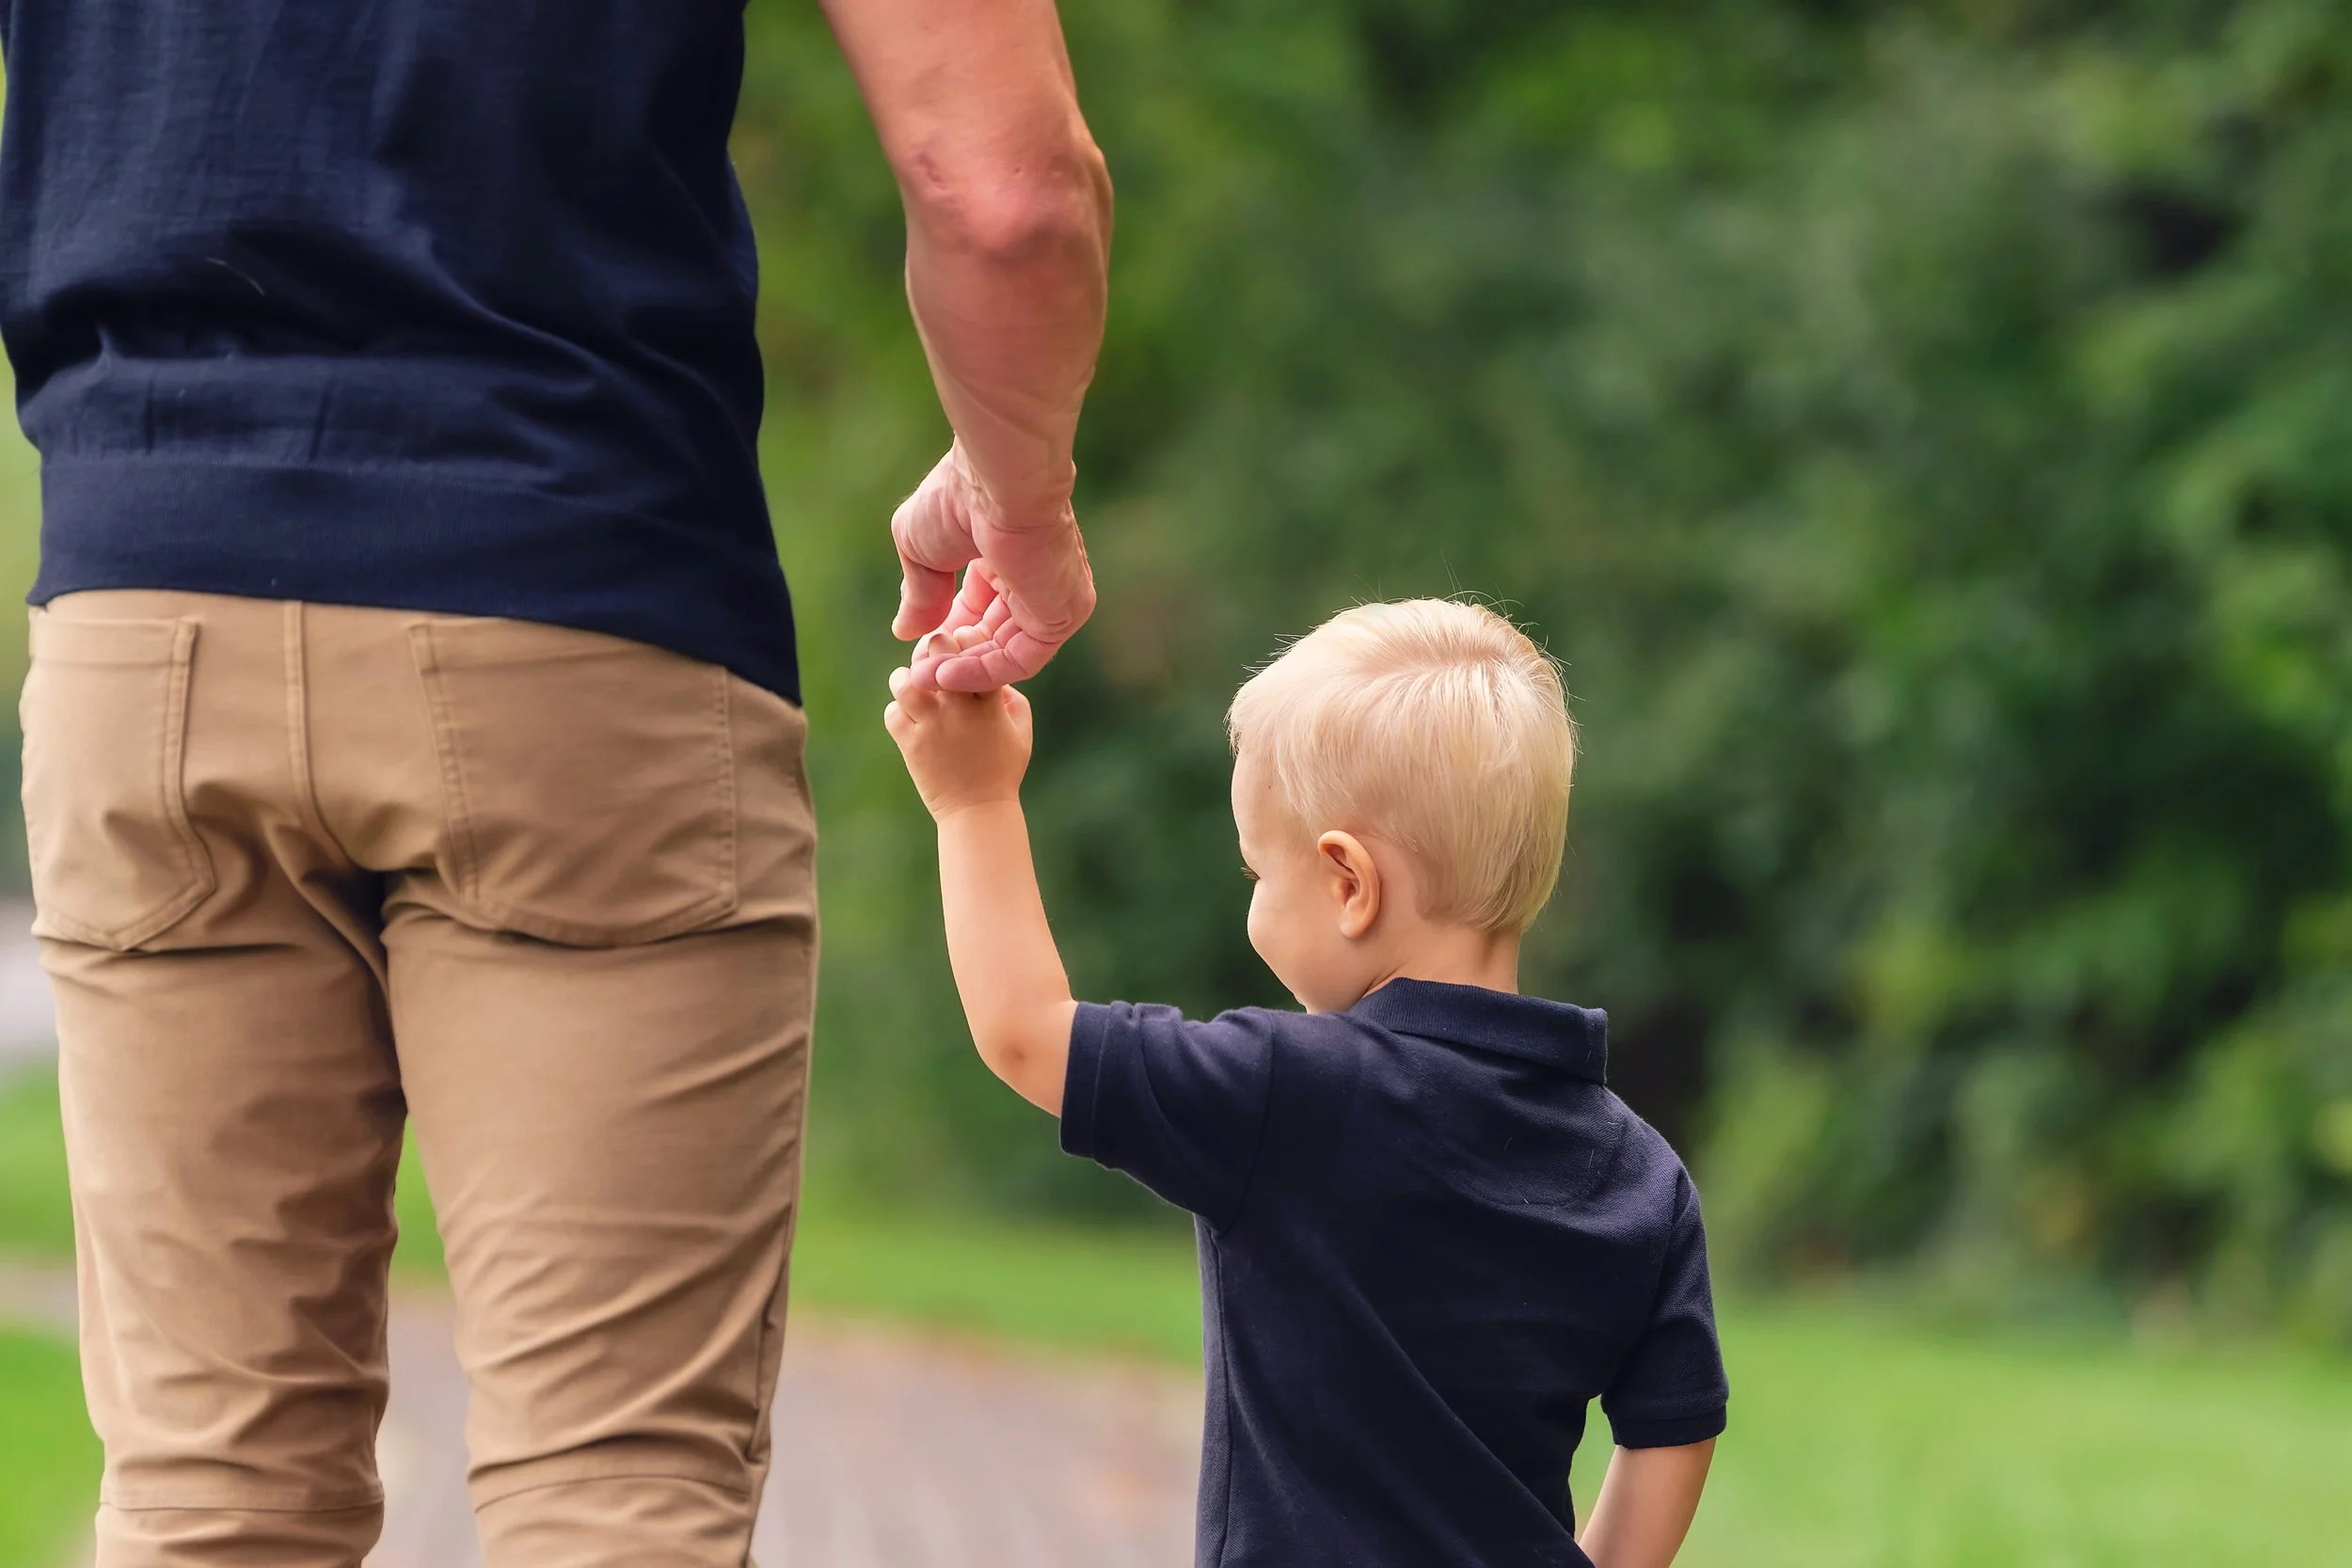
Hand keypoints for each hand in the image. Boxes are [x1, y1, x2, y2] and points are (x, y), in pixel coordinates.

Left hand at [884, 646, 1035, 818]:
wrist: (978, 811)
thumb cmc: (1003, 769)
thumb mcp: (1021, 730)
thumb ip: (1012, 696)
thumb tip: (987, 671)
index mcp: (991, 701)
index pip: (974, 647)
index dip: (963, 639)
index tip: (959, 648)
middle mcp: (961, 709)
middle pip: (936, 654)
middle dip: (931, 650)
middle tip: (930, 661)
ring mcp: (934, 726)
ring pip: (905, 682)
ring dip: (904, 679)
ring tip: (910, 687)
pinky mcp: (912, 745)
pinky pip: (892, 713)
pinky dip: (897, 712)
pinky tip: (909, 718)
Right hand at [892, 443, 1095, 692]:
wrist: (999, 483)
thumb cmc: (957, 499)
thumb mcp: (920, 548)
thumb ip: (918, 591)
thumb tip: (905, 631)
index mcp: (1007, 551)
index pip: (980, 604)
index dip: (947, 629)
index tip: (917, 648)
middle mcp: (1035, 576)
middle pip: (994, 632)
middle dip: (953, 656)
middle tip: (918, 672)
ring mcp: (1053, 598)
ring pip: (1006, 651)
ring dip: (962, 670)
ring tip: (924, 678)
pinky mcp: (1062, 616)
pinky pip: (1020, 660)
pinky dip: (982, 673)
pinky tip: (944, 676)